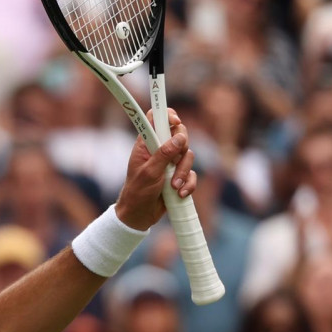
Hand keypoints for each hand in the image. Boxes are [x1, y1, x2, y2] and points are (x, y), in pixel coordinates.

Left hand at [115, 109, 196, 230]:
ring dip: (183, 172)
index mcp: (146, 145)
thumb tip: (180, 137)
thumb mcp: (150, 173)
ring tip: (173, 186)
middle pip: (179, 134)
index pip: (156, 119)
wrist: (140, 215)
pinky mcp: (179, 175)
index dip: (167, 116)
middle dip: (182, 148)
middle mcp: (159, 150)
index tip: (175, 122)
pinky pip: (192, 173)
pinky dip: (189, 183)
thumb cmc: (138, 192)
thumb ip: (164, 154)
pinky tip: (180, 194)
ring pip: (188, 155)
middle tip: (175, 161)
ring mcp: (170, 162)